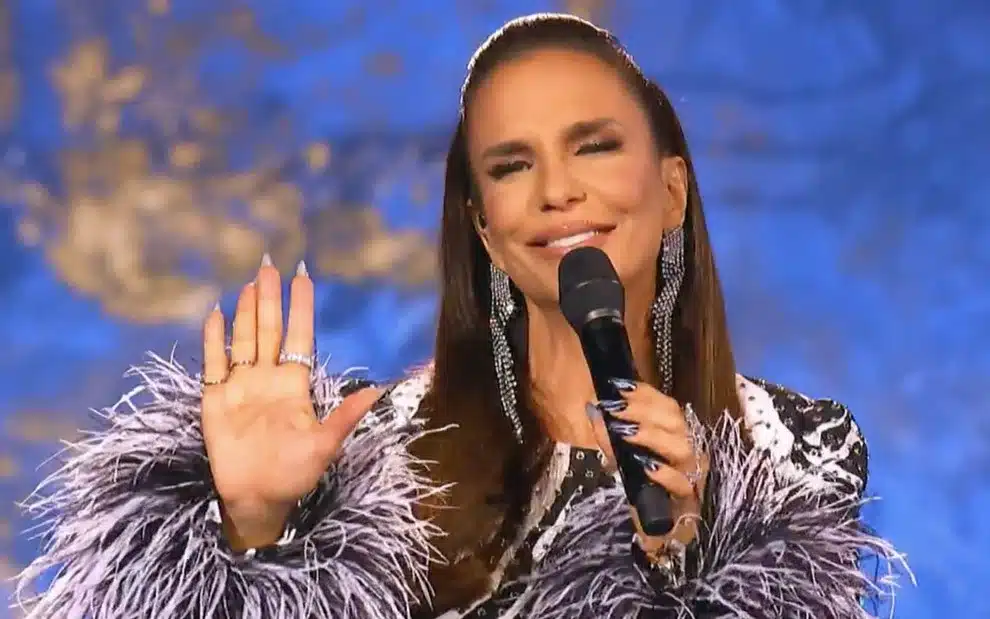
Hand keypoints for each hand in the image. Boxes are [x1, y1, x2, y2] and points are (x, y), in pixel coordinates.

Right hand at [201, 255, 380, 549]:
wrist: (257, 499)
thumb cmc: (294, 474)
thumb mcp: (325, 445)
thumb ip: (346, 416)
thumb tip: (378, 390)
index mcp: (295, 385)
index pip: (299, 336)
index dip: (300, 307)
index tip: (303, 276)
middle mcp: (268, 379)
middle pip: (269, 330)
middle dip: (270, 298)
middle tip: (270, 264)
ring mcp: (241, 386)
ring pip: (244, 339)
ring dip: (245, 311)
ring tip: (250, 282)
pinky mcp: (216, 399)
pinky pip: (214, 363)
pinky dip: (213, 339)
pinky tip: (215, 314)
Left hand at [587, 380, 706, 550]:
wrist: (653, 529)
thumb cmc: (637, 487)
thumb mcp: (617, 456)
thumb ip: (607, 434)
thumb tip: (593, 409)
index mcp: (673, 436)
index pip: (668, 406)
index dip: (646, 394)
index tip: (619, 388)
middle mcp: (687, 451)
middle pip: (676, 421)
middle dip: (645, 410)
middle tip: (615, 408)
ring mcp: (691, 476)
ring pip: (683, 448)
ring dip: (652, 436)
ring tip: (626, 432)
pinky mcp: (687, 501)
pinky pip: (682, 484)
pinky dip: (664, 473)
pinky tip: (646, 465)